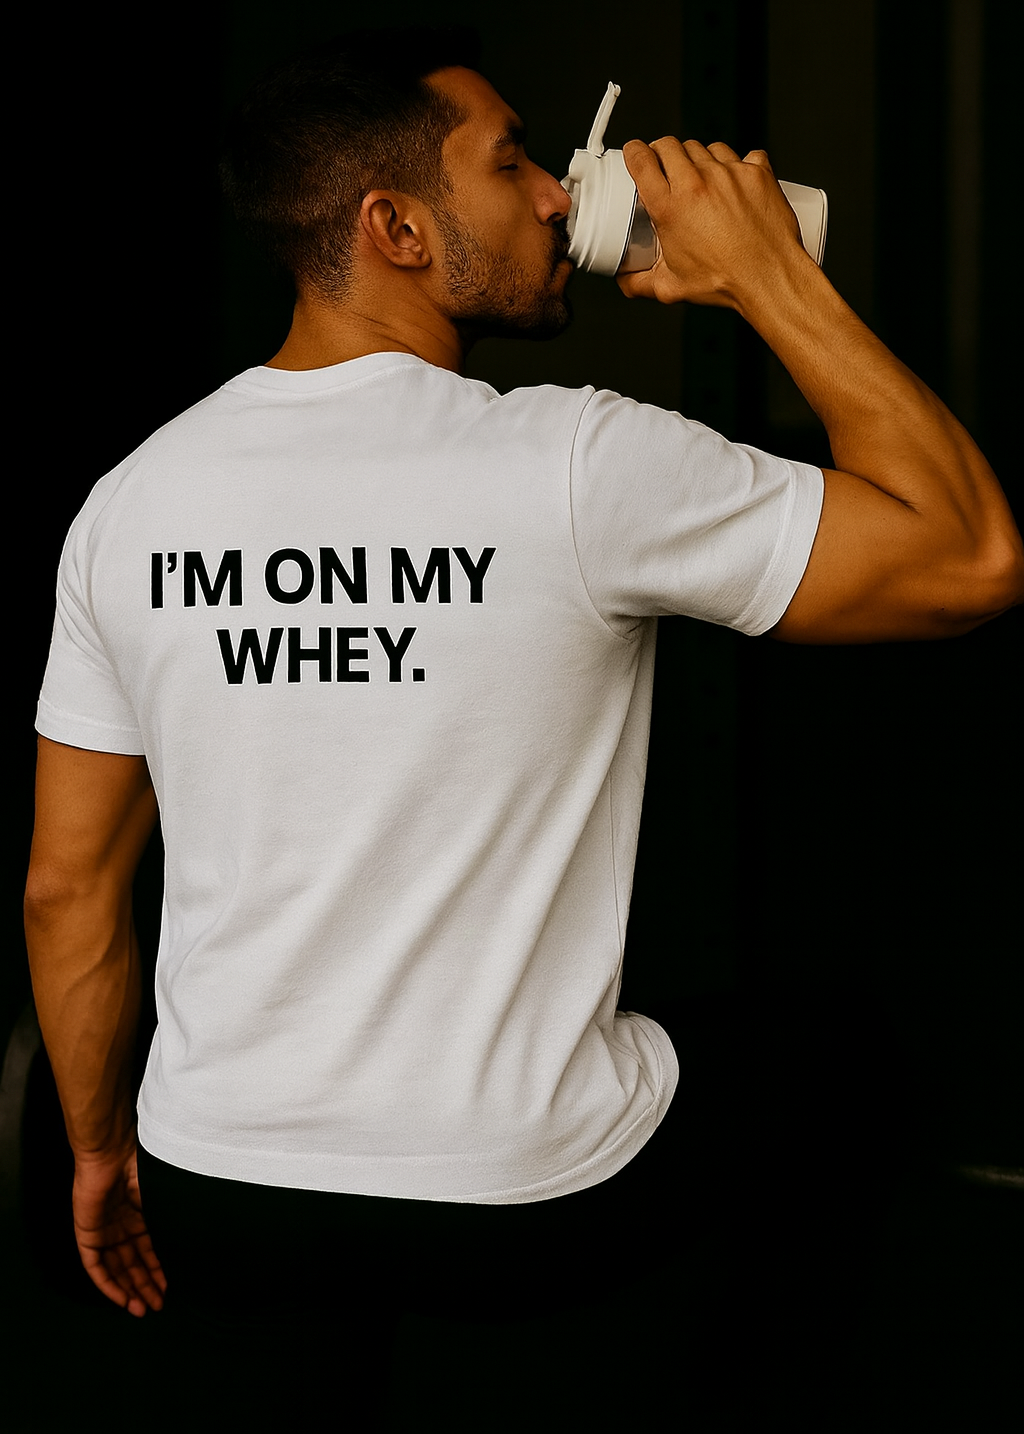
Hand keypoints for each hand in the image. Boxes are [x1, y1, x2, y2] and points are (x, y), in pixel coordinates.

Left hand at [72, 1142, 166, 1316]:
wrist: (111, 1153)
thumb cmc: (140, 1168)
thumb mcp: (161, 1199)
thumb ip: (169, 1223)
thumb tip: (192, 1245)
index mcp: (140, 1215)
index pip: (149, 1250)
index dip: (158, 1270)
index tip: (170, 1288)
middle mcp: (122, 1226)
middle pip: (133, 1264)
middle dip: (146, 1286)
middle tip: (159, 1306)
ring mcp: (104, 1231)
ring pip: (116, 1269)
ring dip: (129, 1290)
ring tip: (143, 1309)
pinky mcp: (87, 1235)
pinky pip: (96, 1268)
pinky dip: (108, 1285)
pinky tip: (122, 1298)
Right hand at [617, 138, 803, 308]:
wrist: (769, 278)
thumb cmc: (725, 282)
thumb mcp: (671, 288)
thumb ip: (639, 283)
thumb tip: (625, 280)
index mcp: (670, 209)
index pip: (641, 160)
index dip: (634, 152)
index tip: (636, 154)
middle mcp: (697, 184)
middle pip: (670, 145)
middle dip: (663, 152)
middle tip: (667, 168)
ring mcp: (728, 174)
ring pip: (705, 147)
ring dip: (700, 160)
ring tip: (704, 182)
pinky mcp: (756, 172)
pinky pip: (743, 154)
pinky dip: (737, 165)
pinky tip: (735, 184)